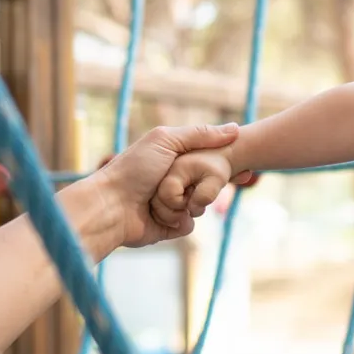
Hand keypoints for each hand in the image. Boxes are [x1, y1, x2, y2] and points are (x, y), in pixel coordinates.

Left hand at [88, 124, 242, 249]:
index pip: (207, 160)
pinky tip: (164, 218)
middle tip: (211, 188)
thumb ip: (200, 134)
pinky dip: (179, 221)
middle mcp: (173, 181)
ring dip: (189, 204)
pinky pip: (188, 224)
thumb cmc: (133, 170)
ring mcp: (171, 204)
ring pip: (200, 207)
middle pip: (207, 185)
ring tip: (169, 201)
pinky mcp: (168, 226)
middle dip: (208, 186)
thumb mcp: (166, 141)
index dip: (224, 164)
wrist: (111, 207)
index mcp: (172, 160)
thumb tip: (235, 128)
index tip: (243, 171)